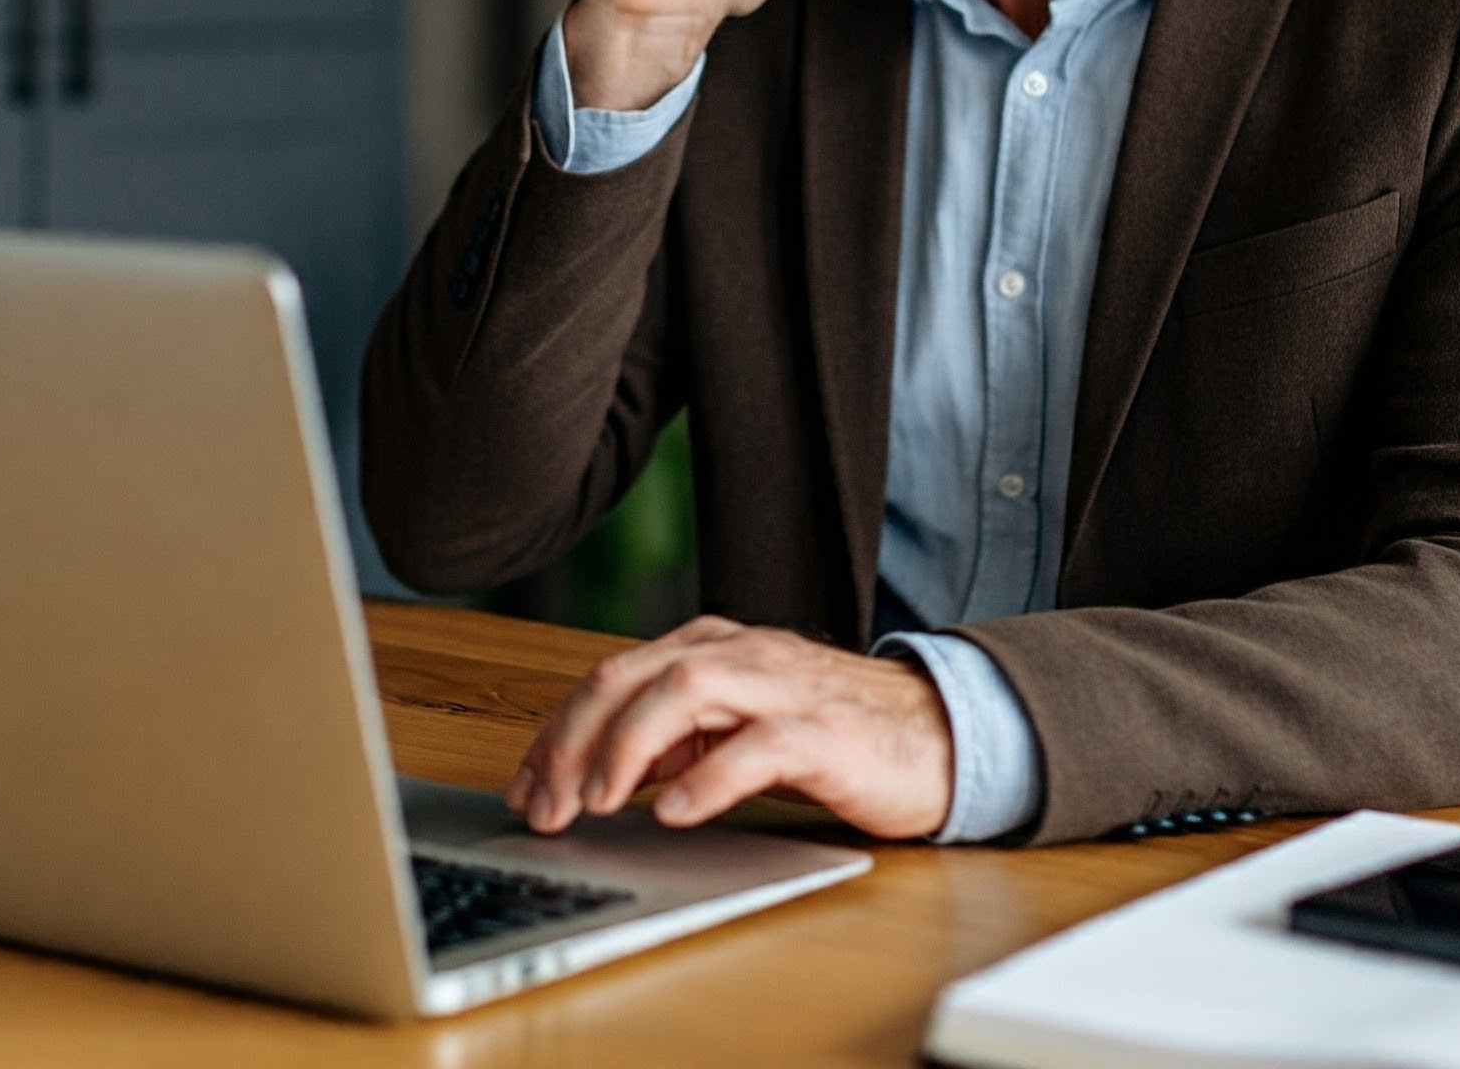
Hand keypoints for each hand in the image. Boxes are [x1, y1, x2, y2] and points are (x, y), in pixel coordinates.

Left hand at [504, 616, 952, 839]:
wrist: (936, 735)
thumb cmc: (830, 733)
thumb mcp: (735, 728)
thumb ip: (675, 736)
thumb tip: (599, 771)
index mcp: (709, 647)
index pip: (610, 676)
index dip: (557, 731)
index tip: (523, 787)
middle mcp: (737, 654)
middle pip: (632, 676)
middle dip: (573, 739)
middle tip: (542, 804)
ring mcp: (780, 687)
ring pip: (684, 690)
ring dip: (627, 747)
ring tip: (594, 800)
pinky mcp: (822, 731)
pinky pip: (757, 745)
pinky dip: (708, 777)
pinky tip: (674, 811)